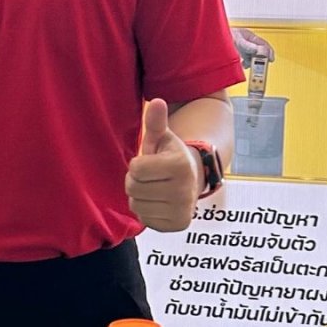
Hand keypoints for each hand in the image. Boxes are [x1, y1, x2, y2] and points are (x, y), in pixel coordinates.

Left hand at [126, 98, 199, 232]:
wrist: (193, 180)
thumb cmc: (170, 156)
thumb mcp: (163, 138)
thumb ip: (156, 122)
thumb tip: (157, 101)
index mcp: (179, 165)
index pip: (135, 169)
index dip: (138, 164)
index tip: (151, 162)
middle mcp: (184, 190)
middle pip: (133, 188)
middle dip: (136, 181)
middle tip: (151, 177)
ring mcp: (182, 210)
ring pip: (136, 205)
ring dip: (140, 197)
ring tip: (155, 189)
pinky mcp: (177, 225)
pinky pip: (144, 220)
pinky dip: (147, 211)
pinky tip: (159, 202)